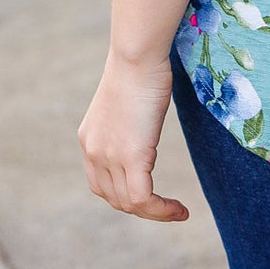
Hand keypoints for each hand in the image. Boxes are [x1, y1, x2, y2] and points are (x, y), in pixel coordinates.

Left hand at [77, 54, 188, 221]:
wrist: (137, 54)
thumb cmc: (141, 65)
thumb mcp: (128, 99)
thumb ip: (129, 120)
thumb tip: (143, 120)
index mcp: (90, 139)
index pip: (101, 183)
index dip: (125, 194)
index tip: (152, 193)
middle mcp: (93, 152)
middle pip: (114, 197)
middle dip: (141, 208)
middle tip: (168, 208)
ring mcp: (109, 156)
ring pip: (129, 204)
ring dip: (154, 214)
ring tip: (178, 212)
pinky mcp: (131, 157)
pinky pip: (143, 199)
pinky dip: (161, 211)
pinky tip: (179, 210)